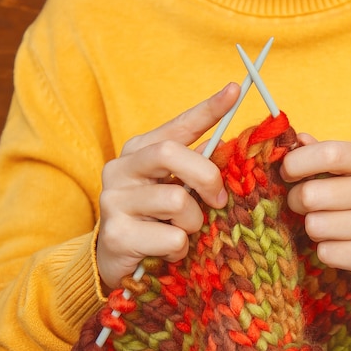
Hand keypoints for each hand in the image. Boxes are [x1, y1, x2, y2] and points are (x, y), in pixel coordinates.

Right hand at [97, 82, 239, 290]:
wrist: (115, 261)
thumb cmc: (153, 219)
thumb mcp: (172, 188)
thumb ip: (194, 167)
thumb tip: (229, 147)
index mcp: (138, 151)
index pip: (178, 125)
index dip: (208, 109)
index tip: (235, 90)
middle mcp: (120, 169)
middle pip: (172, 154)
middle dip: (206, 177)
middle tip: (218, 200)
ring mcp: (114, 201)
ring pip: (177, 201)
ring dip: (192, 222)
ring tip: (180, 231)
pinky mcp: (117, 235)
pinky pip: (172, 238)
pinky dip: (180, 248)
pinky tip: (167, 251)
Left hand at [280, 134, 350, 286]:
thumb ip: (330, 154)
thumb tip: (298, 140)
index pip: (330, 153)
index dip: (298, 162)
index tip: (288, 172)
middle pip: (312, 195)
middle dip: (298, 201)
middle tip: (307, 205)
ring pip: (315, 226)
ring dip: (315, 228)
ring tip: (332, 226)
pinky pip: (327, 253)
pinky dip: (328, 251)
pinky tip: (345, 246)